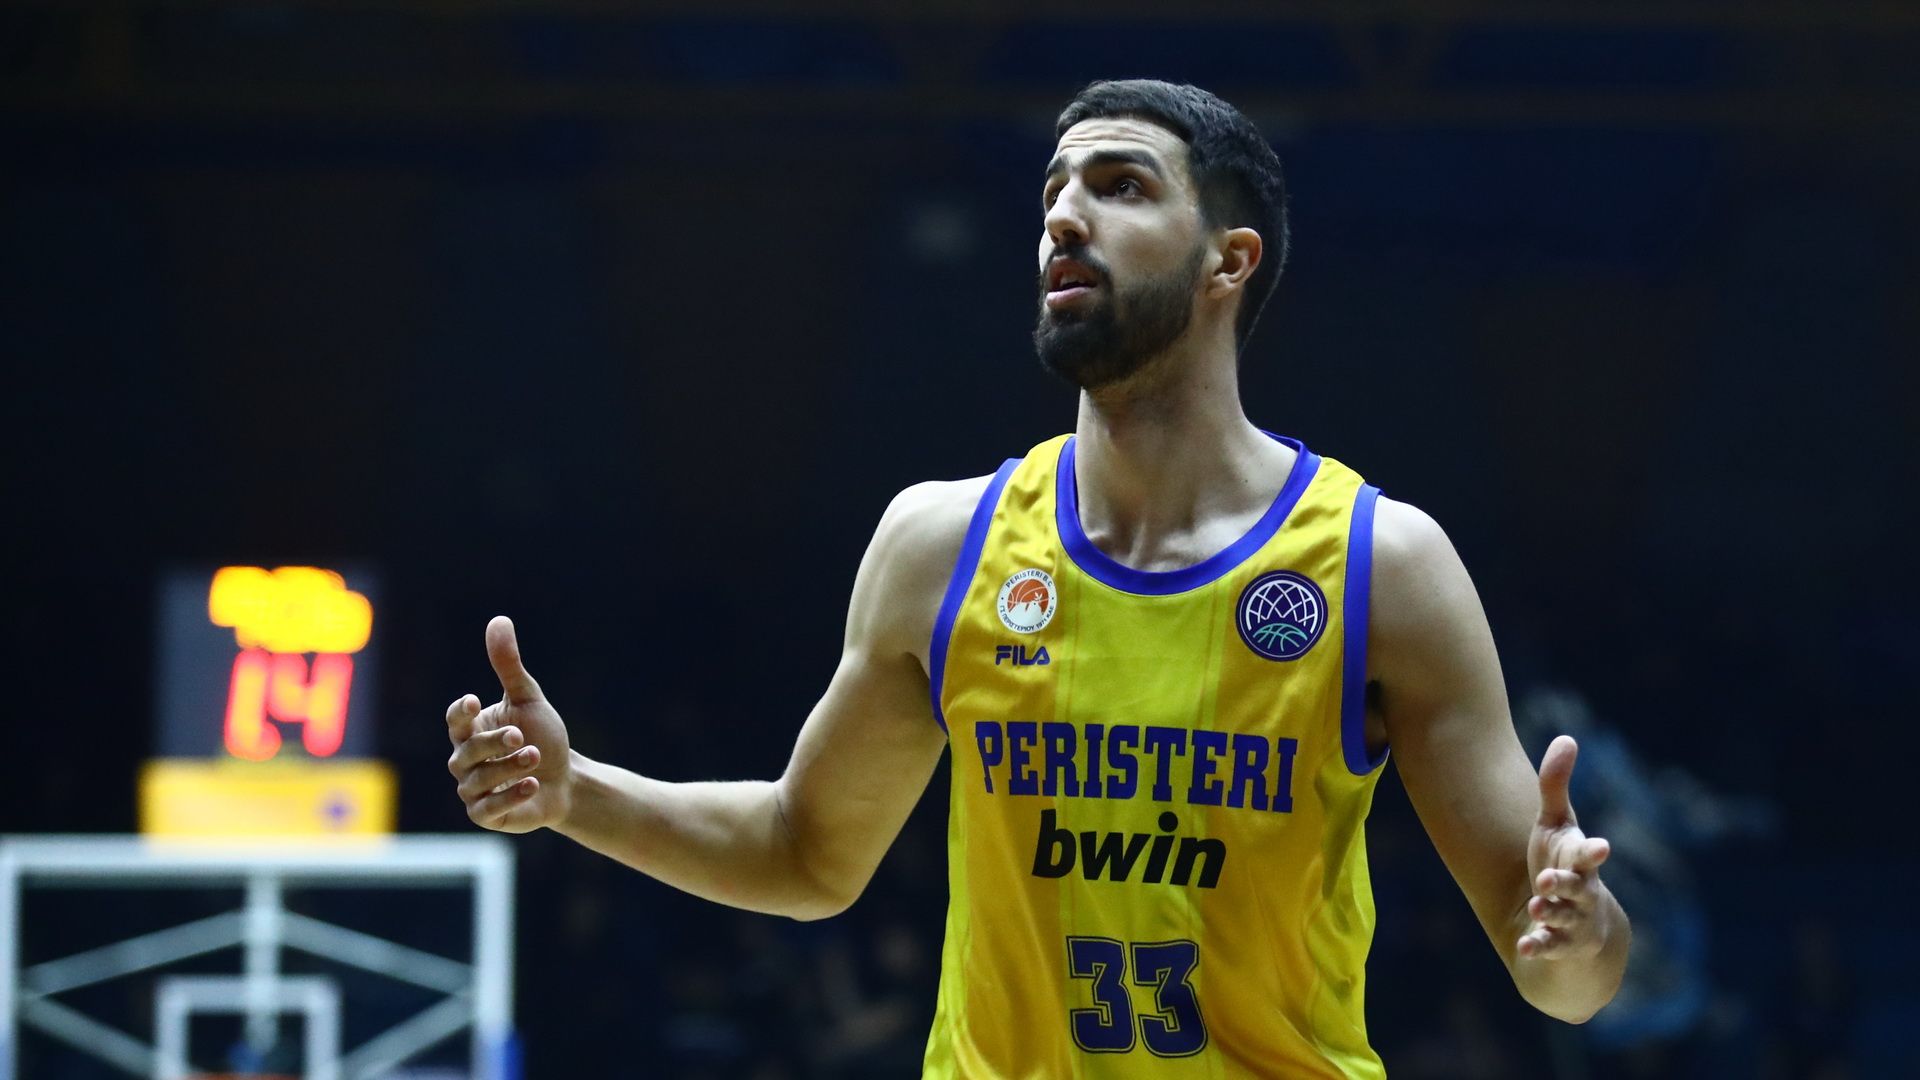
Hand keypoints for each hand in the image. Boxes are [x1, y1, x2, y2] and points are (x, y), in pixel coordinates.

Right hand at [445, 615, 573, 832]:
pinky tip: (532, 784)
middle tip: (522, 737)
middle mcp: (465, 760)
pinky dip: (510, 797)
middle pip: (467, 752)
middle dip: (493, 744)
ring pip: (478, 781)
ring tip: (535, 757)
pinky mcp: (486, 815)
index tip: (473, 701)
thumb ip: (508, 666)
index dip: (459, 713)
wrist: (566, 780)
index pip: (454, 720)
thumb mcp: (528, 699)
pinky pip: (487, 810)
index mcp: (471, 731)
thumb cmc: (543, 736)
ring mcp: (473, 790)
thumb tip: (498, 620)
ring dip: (508, 768)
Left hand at [1519, 735, 1613, 959]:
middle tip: (1548, 880)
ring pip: (1565, 918)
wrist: (1576, 922)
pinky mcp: (1561, 944)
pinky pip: (1550, 946)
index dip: (1593, 851)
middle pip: (1579, 887)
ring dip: (1551, 913)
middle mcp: (1583, 891)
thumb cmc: (1561, 862)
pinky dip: (1538, 946)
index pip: (1590, 855)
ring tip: (1536, 906)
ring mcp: (1574, 920)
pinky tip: (1524, 946)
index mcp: (1581, 861)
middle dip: (1566, 884)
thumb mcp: (1554, 825)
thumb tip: (1566, 737)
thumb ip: (1555, 786)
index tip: (1600, 847)